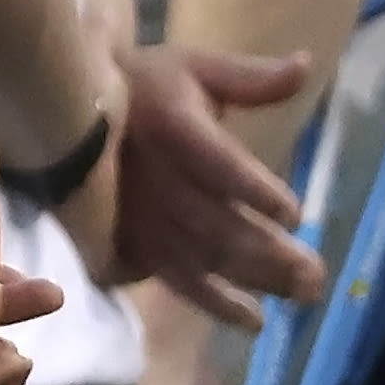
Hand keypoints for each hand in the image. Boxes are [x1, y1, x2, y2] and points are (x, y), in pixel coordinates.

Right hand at [92, 43, 326, 326]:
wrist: (67, 116)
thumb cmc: (144, 89)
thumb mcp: (193, 68)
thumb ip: (249, 78)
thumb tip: (305, 65)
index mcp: (169, 126)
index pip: (215, 162)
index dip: (253, 190)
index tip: (296, 213)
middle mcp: (153, 178)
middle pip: (215, 224)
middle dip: (269, 253)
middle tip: (317, 276)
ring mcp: (140, 217)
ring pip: (201, 259)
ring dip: (253, 281)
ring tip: (302, 295)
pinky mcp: (132, 245)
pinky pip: (177, 280)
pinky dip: (215, 302)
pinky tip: (253, 318)